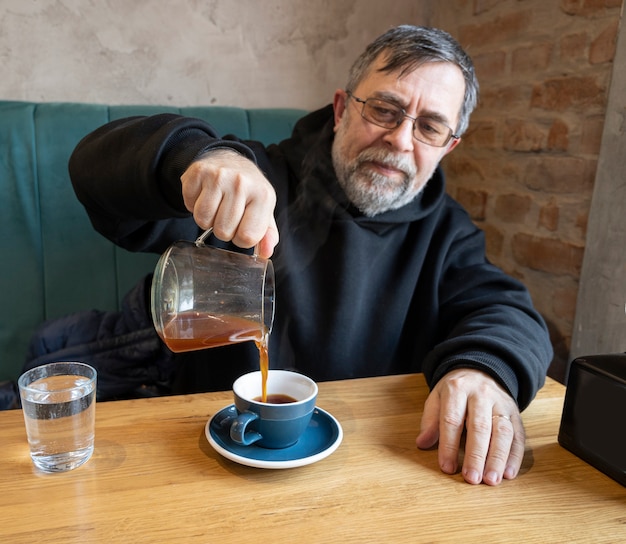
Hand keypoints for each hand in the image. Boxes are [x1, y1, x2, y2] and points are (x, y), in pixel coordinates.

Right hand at [180, 149, 278, 257]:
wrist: (229, 160)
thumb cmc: (248, 191)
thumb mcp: (264, 211)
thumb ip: (267, 236)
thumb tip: (266, 253)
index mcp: (263, 196)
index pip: (246, 237)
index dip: (241, 239)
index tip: (242, 226)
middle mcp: (242, 183)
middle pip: (223, 232)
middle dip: (223, 230)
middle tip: (228, 214)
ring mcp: (219, 176)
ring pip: (203, 221)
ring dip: (207, 219)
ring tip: (217, 205)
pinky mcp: (199, 172)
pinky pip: (189, 206)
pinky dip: (193, 206)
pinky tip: (205, 195)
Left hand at [415, 368, 524, 485]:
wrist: (480, 370)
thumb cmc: (455, 391)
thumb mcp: (436, 397)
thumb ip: (430, 420)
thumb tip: (422, 443)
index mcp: (457, 389)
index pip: (452, 419)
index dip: (449, 445)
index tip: (447, 467)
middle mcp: (481, 394)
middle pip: (480, 426)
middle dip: (476, 455)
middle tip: (471, 478)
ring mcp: (501, 403)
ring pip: (503, 431)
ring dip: (498, 458)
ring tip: (491, 480)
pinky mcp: (515, 413)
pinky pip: (518, 435)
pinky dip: (514, 456)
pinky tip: (508, 473)